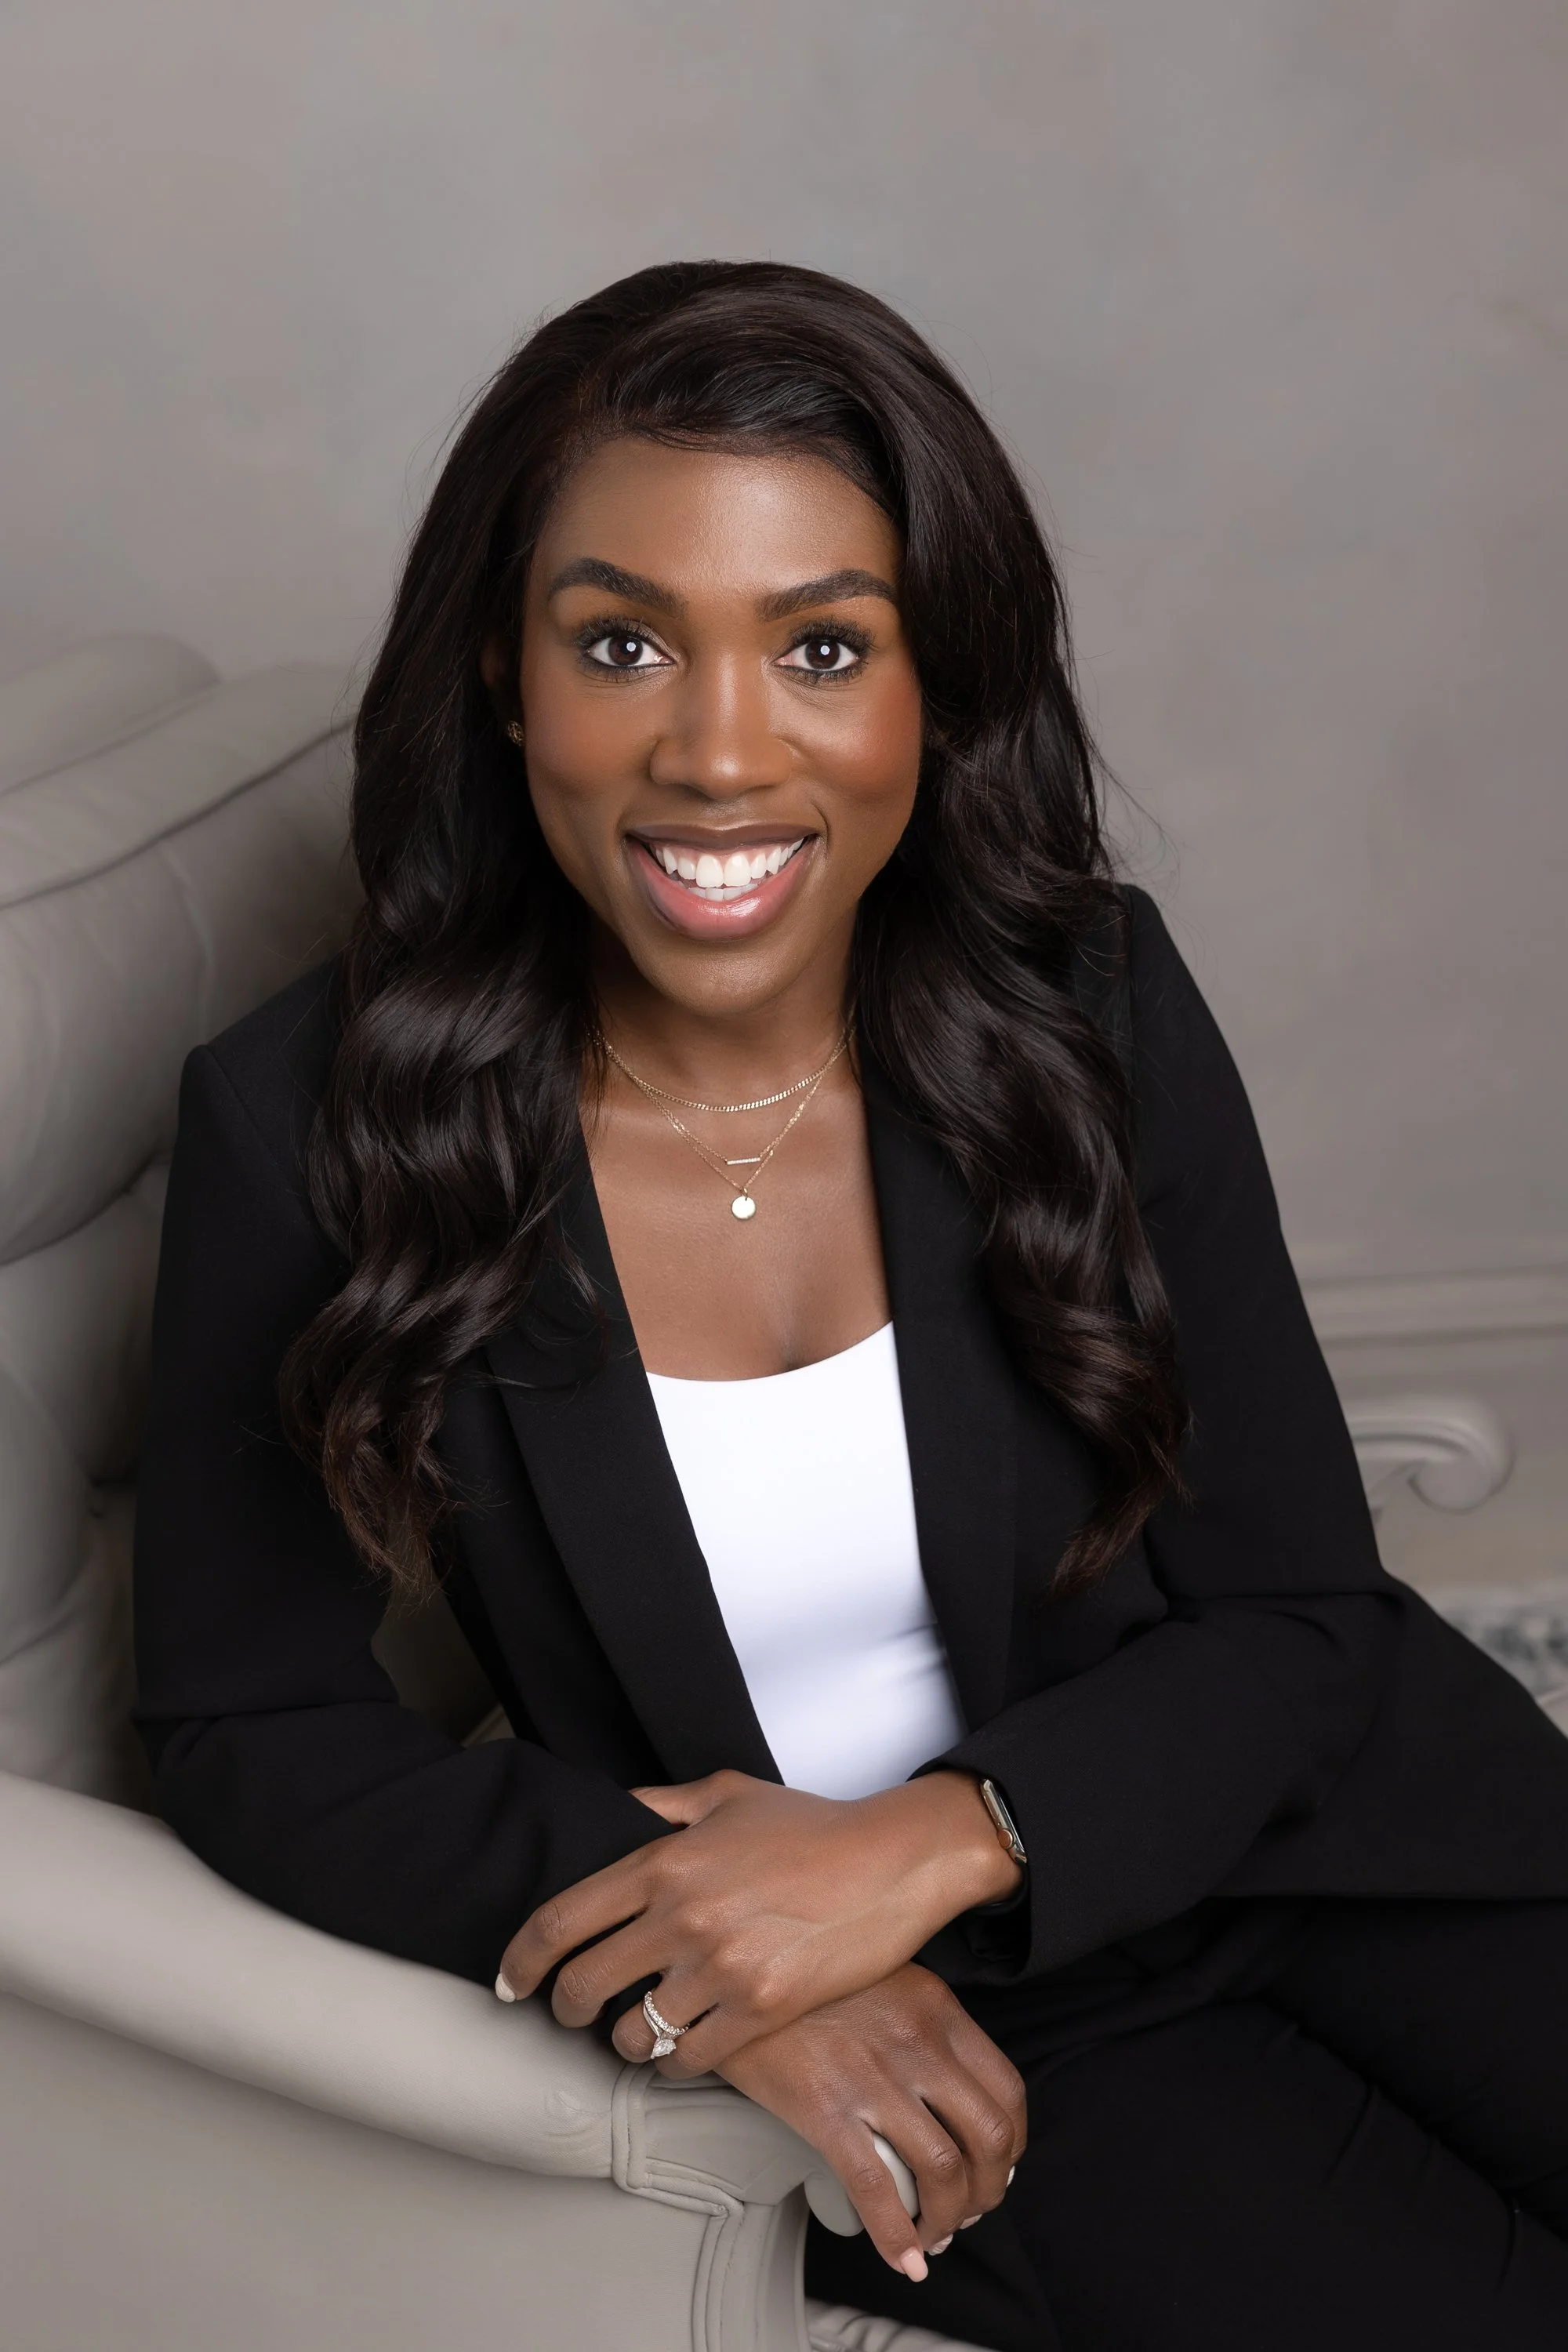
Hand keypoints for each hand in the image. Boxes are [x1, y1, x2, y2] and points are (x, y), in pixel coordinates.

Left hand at [497, 1768, 1020, 2074]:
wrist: (893, 1860)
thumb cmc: (813, 1827)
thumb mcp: (727, 1794)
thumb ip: (661, 1805)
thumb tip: (614, 1810)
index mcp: (663, 1861)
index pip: (560, 1920)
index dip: (521, 1960)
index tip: (511, 1984)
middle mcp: (681, 1915)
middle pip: (584, 1985)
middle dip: (567, 2009)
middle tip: (574, 2014)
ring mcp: (720, 1965)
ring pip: (634, 2033)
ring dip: (627, 2041)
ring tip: (638, 2034)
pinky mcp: (760, 2009)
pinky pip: (689, 2059)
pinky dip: (676, 2063)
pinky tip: (683, 2050)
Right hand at [715, 1964, 1025, 2279]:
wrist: (733, 1973)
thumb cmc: (805, 1982)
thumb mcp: (880, 1976)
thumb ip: (918, 2023)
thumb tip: (944, 2094)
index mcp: (936, 2007)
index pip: (1007, 2089)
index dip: (1012, 2144)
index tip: (996, 2167)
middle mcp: (916, 2041)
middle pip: (988, 2136)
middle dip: (988, 2191)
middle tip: (968, 2211)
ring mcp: (873, 2076)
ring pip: (943, 2170)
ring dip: (947, 2219)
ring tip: (933, 2236)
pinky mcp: (825, 2108)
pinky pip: (875, 2188)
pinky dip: (896, 2236)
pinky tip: (902, 2259)